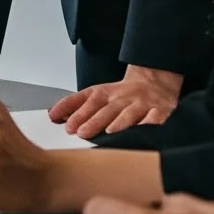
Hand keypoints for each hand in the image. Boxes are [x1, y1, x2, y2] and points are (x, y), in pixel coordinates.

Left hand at [48, 65, 182, 136]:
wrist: (155, 81)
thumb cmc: (122, 94)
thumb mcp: (97, 94)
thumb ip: (75, 104)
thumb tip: (52, 114)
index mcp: (105, 93)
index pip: (88, 102)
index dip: (77, 113)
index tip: (67, 126)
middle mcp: (122, 98)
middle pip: (106, 109)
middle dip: (93, 121)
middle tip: (81, 132)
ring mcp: (141, 104)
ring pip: (129, 113)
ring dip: (119, 123)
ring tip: (110, 132)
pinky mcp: (160, 111)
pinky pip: (156, 117)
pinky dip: (151, 123)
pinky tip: (144, 130)